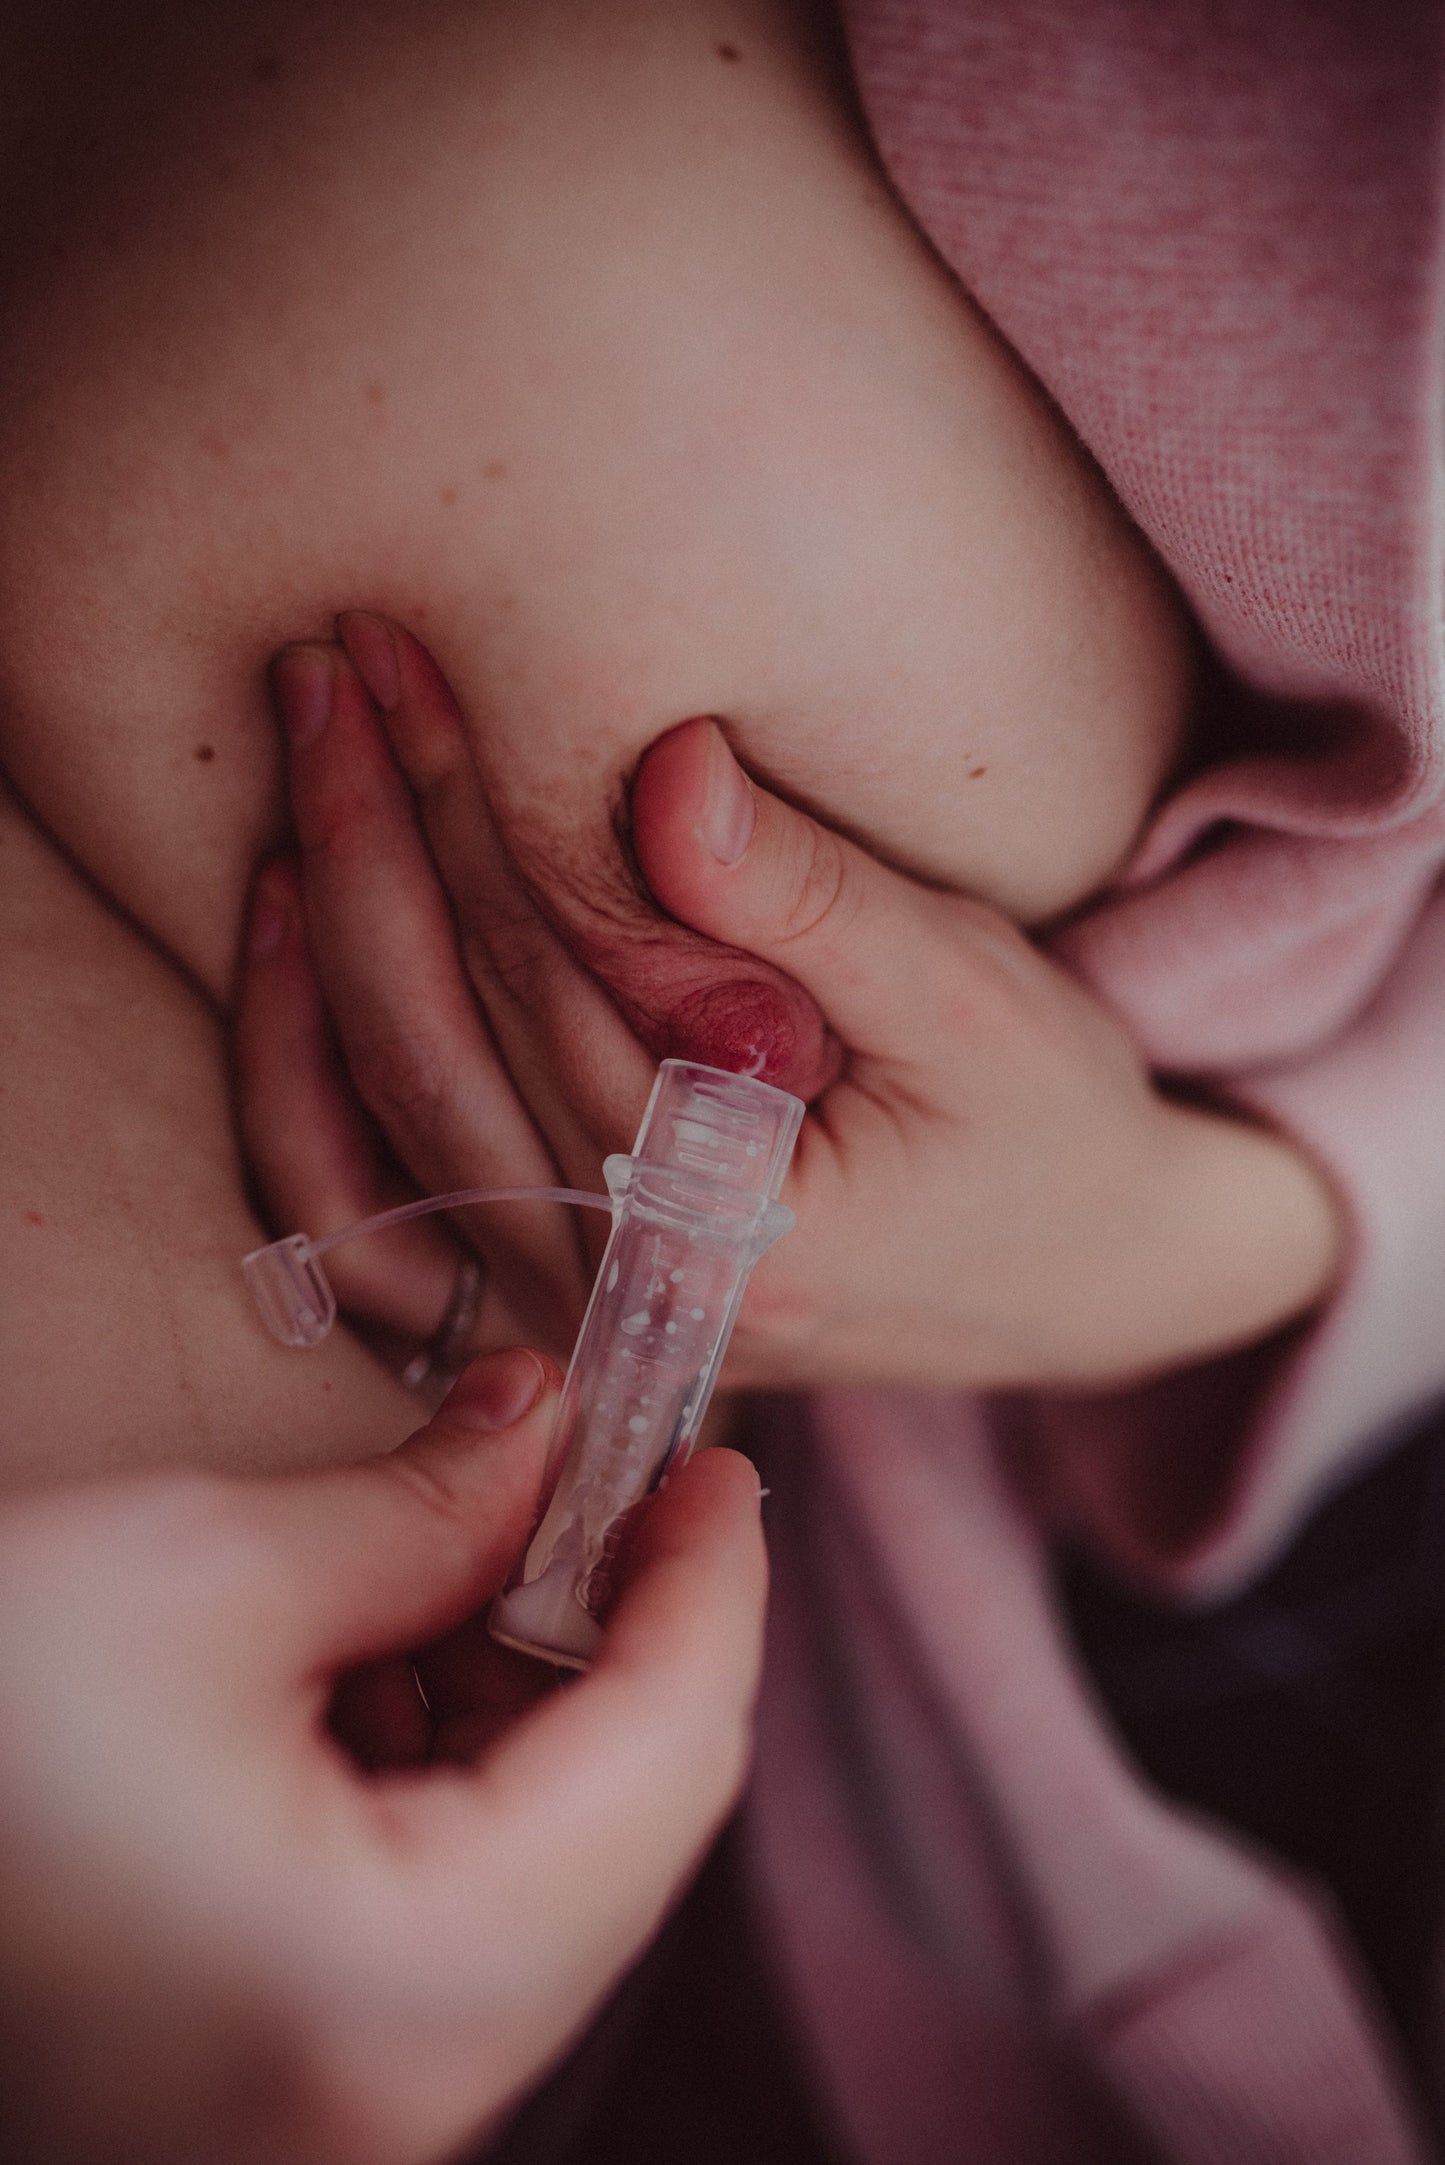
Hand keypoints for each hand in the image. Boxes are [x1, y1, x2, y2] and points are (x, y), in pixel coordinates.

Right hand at [0, 1349, 766, 2164]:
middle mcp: (402, 2104)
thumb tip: (551, 1429)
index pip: (669, 1765)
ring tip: (469, 1550)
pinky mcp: (283, 2087)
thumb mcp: (200, 1572)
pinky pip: (443, 1922)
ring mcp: (343, 2121)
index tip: (713, 1466)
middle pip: (622, 1834)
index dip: (712, 1590)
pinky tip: (381, 1659)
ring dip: (532, 1698)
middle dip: (622, 1637)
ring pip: (541, 1879)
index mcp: (400, 1990)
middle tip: (598, 1482)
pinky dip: (449, 1776)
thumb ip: (426, 1509)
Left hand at [241, 615, 1342, 1390]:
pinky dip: (311, 1067)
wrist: (1085, 1274)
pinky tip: (285, 933)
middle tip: (330, 666)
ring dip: (323, 927)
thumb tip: (664, 770)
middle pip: (439, 1042)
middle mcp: (622, 1301)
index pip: (552, 985)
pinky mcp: (551, 1292)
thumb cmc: (1050, 1123)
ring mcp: (570, 1311)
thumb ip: (812, 898)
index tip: (406, 660)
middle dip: (372, 837)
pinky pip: (377, 1195)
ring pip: (382, 1112)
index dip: (471, 808)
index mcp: (732, 1240)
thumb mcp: (974, 995)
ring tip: (305, 754)